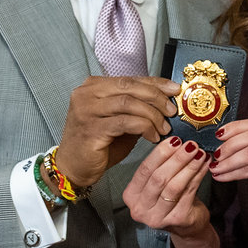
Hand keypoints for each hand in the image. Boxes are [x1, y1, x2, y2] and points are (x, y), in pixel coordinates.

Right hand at [57, 76, 179, 189]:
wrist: (73, 168)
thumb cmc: (96, 145)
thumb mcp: (120, 122)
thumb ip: (136, 109)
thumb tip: (165, 103)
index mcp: (93, 86)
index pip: (130, 79)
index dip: (155, 83)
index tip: (174, 89)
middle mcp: (87, 94)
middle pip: (130, 87)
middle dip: (156, 97)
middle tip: (171, 110)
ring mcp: (86, 110)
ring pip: (129, 102)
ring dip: (152, 114)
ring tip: (164, 127)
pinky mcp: (91, 129)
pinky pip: (125, 122)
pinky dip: (144, 127)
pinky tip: (153, 136)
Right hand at [126, 138, 213, 234]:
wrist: (187, 226)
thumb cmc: (172, 200)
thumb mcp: (160, 183)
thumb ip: (161, 166)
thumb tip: (176, 141)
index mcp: (131, 196)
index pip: (144, 170)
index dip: (160, 153)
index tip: (175, 140)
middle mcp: (140, 209)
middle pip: (158, 178)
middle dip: (176, 159)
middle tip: (191, 145)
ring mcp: (157, 217)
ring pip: (174, 186)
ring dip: (189, 167)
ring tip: (200, 153)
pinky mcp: (177, 219)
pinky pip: (188, 192)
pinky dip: (198, 176)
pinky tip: (204, 165)